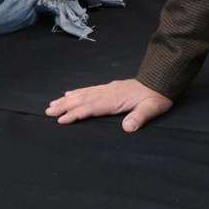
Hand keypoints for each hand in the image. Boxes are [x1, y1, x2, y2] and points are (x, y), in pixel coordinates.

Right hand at [47, 79, 173, 132]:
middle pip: (82, 99)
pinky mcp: (110, 88)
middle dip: (64, 105)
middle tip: (48, 111)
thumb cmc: (157, 97)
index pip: (91, 107)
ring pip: (83, 93)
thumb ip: (140, 117)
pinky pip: (89, 89)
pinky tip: (70, 93)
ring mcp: (108, 89)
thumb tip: (128, 128)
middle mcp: (107, 92)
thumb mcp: (152, 108)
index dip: (76, 114)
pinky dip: (77, 92)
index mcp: (114, 99)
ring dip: (67, 99)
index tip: (61, 120)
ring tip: (53, 103)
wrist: (161, 81)